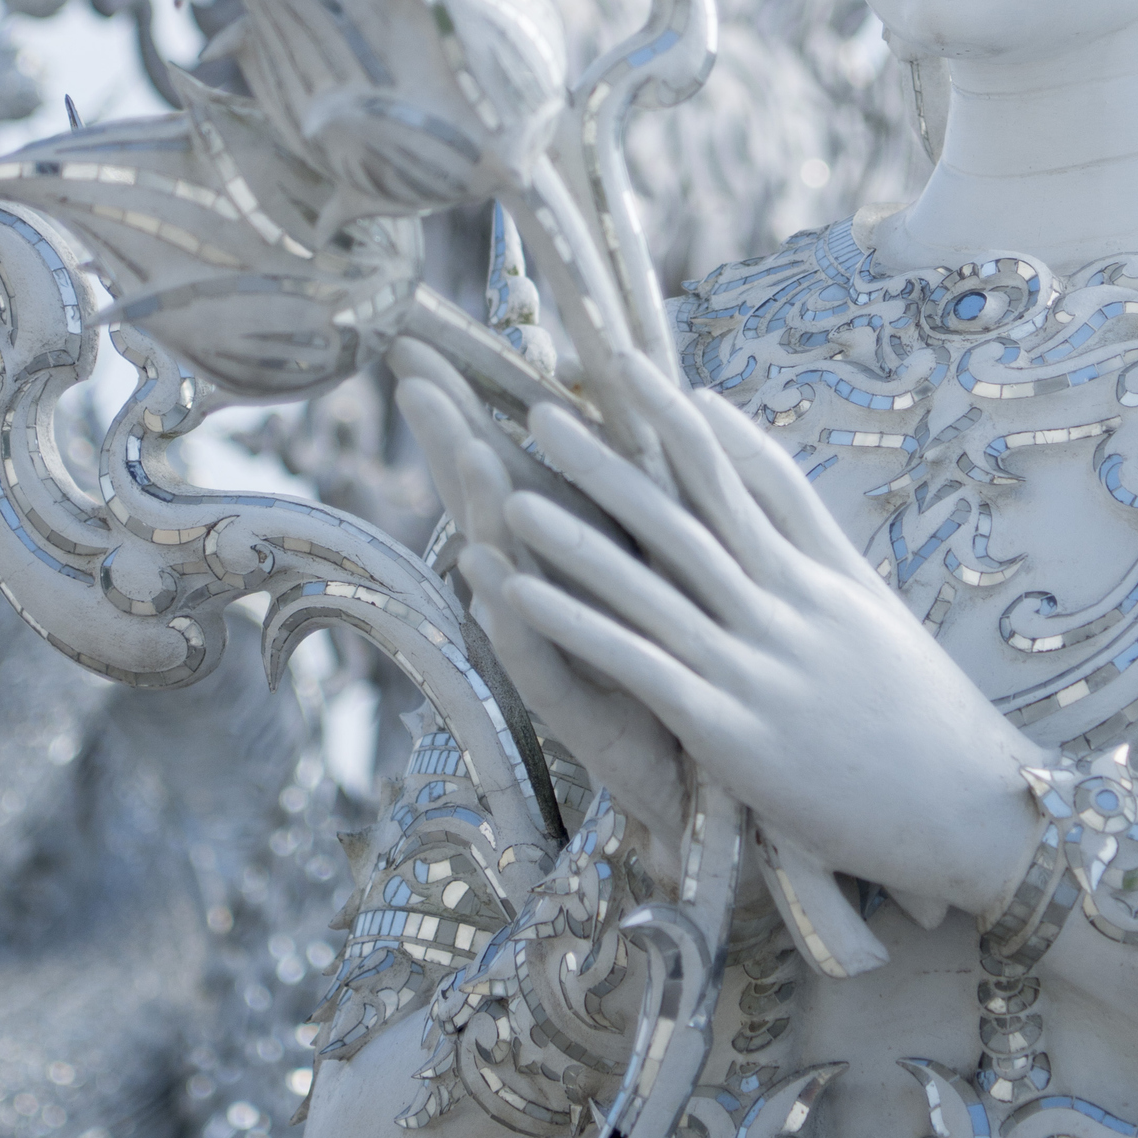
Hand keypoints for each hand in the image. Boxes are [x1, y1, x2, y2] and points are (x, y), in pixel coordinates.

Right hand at [390, 342, 688, 873]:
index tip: (433, 340)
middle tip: (416, 375)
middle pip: (500, 506)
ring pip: (518, 575)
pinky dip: (519, 616)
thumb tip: (640, 410)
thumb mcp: (676, 579)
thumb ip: (650, 504)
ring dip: (489, 515)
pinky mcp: (581, 717)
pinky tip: (491, 572)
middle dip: (459, 440)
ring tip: (466, 452)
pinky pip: (542, 659)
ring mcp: (565, 657)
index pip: (529, 467)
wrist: (721, 796)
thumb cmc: (696, 682)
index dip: (484, 404)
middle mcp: (563, 601)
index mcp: (594, 557)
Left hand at [496, 352, 1043, 924]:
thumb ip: (825, 554)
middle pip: (688, 512)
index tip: (637, 371)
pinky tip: (521, 596)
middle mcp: (790, 606)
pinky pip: (640, 664)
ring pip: (654, 582)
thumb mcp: (881, 619)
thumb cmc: (929, 723)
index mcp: (825, 577)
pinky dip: (577, 625)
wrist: (976, 809)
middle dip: (614, 456)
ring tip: (509, 493)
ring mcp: (761, 665)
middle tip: (543, 406)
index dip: (691, 423)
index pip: (753, 477)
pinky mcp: (734, 731)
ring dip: (576, 535)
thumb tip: (771, 495)